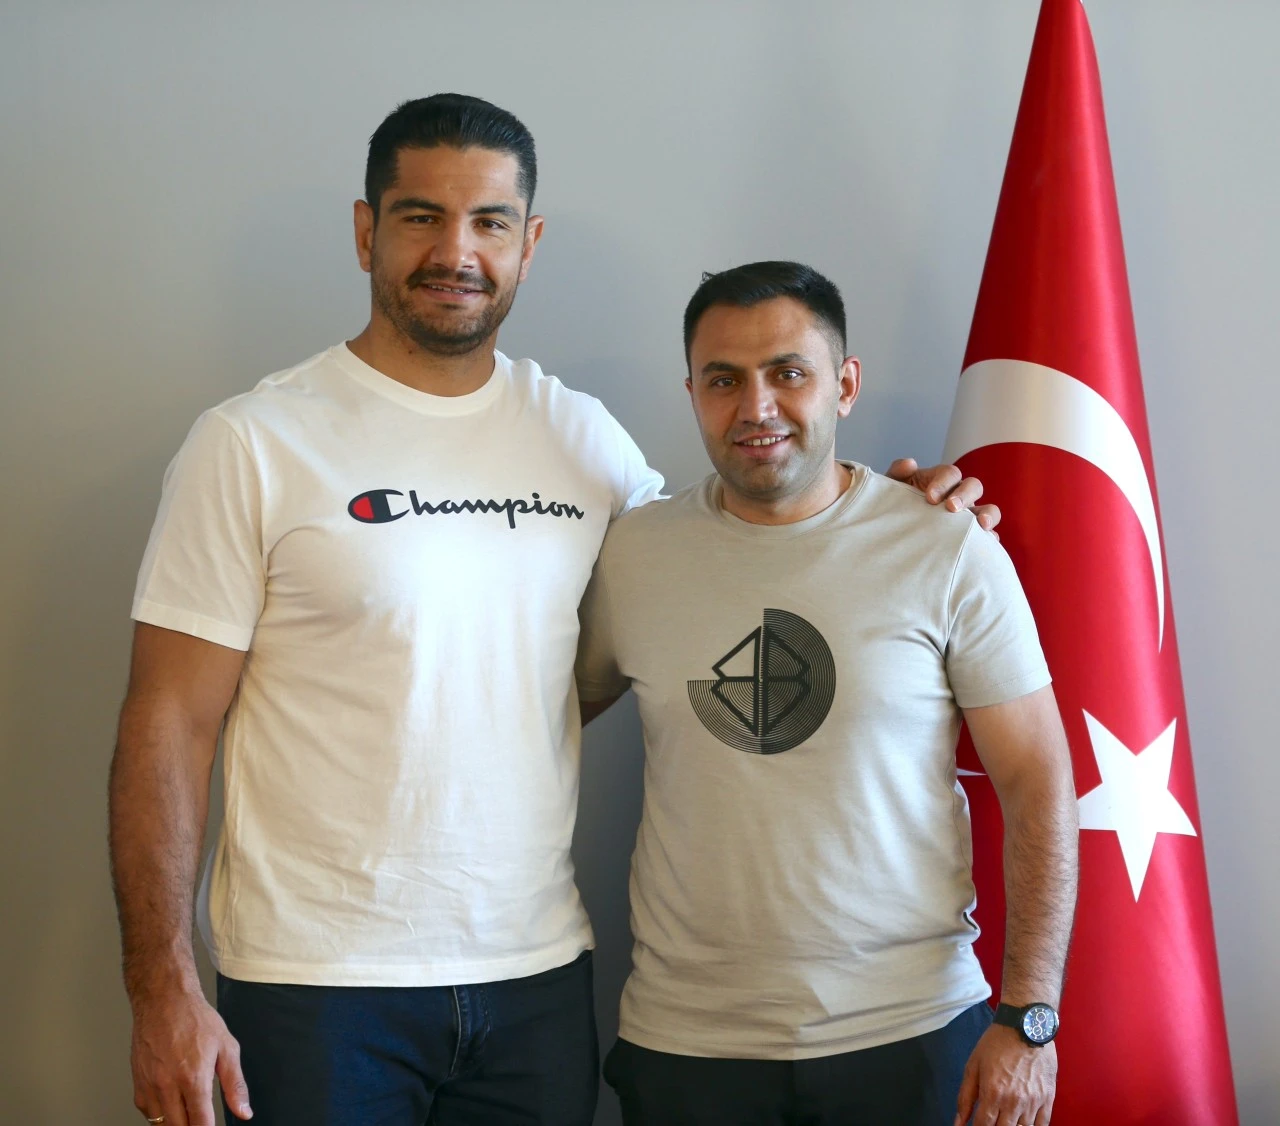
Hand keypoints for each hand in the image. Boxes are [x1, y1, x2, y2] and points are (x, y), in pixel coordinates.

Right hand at [130, 986, 251, 1123]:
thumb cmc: (196, 1020)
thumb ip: (235, 1084)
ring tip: (188, 1112)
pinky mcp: (137, 1084)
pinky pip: (147, 1112)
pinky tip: (172, 1104)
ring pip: (160, 1124)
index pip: (200, 1124)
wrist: (164, 1001)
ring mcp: (149, 1086)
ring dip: (176, 1122)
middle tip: (202, 1119)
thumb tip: (244, 1111)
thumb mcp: (227, 1048)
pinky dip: (160, 1114)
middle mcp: (167, 1086)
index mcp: (193, 1079)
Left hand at [884, 458, 1000, 538]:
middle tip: (950, 508)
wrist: (892, 532)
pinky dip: (990, 539)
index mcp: (941, 480)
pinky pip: (988, 537)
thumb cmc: (895, 505)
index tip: (929, 497)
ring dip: (988, 515)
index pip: (950, 473)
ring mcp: (968, 515)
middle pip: (973, 486)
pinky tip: (985, 545)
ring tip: (981, 525)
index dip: (943, 482)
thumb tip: (910, 463)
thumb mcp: (891, 488)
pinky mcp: (971, 535)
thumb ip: (897, 473)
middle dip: (964, 495)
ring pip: (988, 509)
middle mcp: (958, 494)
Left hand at [955, 1025, 1055, 1125]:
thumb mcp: (973, 1065)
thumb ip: (965, 1096)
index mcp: (993, 1093)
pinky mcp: (1048, 1098)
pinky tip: (1024, 1124)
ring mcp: (1033, 1101)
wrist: (1025, 1026)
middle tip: (991, 1121)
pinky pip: (1043, 1124)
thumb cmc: (997, 1043)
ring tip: (1006, 1119)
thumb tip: (958, 1122)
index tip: (976, 1125)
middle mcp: (1014, 1101)